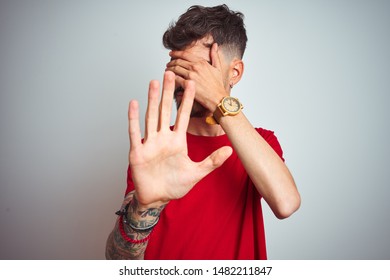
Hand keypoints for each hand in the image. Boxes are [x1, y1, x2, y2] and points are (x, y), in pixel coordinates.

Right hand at [128, 71, 231, 207]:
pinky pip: (135, 132)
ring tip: (154, 82)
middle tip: (170, 73)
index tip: (192, 83)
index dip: (187, 100)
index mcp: (178, 141)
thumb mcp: (197, 173)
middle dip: (168, 92)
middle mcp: (163, 138)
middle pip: (165, 111)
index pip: (184, 116)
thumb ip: (212, 161)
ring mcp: (150, 143)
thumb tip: (230, 151)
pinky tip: (134, 103)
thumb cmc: (175, 186)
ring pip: (151, 117)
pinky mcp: (138, 151)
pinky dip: (133, 118)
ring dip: (152, 100)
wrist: (158, 198)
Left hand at [166, 43, 226, 111]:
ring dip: (169, 69)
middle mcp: (195, 67)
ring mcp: (191, 75)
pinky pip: (176, 79)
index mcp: (201, 62)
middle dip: (171, 62)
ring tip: (167, 70)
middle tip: (168, 64)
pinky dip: (171, 78)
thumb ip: (214, 55)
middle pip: (178, 61)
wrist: (218, 98)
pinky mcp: (188, 84)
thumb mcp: (218, 68)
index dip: (176, 53)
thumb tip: (215, 45)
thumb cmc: (217, 85)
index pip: (185, 54)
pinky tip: (169, 78)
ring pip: (175, 69)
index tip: (171, 53)